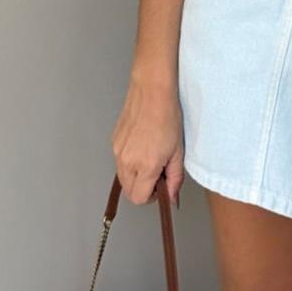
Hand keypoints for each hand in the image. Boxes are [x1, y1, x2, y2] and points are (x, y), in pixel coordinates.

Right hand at [110, 74, 184, 207]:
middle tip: (158, 170)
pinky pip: (120, 162)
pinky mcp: (113, 143)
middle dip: (143, 188)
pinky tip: (142, 145)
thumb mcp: (178, 151)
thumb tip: (171, 198)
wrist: (152, 92)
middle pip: (129, 192)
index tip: (161, 185)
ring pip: (123, 178)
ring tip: (151, 155)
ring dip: (136, 175)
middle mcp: (127, 161)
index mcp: (145, 165)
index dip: (152, 196)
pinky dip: (130, 162)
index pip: (139, 198)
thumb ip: (174, 179)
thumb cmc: (168, 117)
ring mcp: (117, 152)